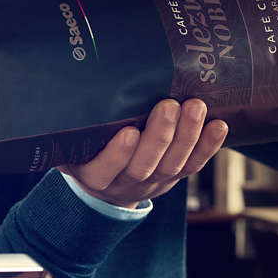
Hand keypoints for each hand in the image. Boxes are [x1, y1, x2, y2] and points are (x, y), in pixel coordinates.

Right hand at [58, 99, 227, 208]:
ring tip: (195, 107)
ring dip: (187, 136)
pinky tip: (218, 126)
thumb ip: (66, 130)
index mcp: (92, 176)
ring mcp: (152, 183)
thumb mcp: (69, 146)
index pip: (103, 170)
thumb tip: (59, 90)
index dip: (116, 155)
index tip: (128, 132)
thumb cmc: (85, 152)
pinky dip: (208, 146)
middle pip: (143, 166)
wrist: (106, 186)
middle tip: (168, 106)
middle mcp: (123, 183)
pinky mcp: (174, 178)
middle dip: (159, 137)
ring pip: (172, 165)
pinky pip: (193, 165)